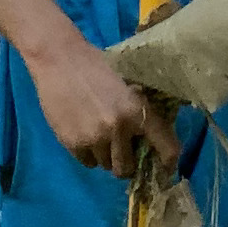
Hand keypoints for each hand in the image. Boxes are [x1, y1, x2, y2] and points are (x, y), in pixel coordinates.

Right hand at [26, 24, 172, 179]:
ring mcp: (94, 138)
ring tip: (98, 135)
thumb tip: (150, 139)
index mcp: (138, 111)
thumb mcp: (128, 84)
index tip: (164, 168)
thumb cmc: (96, 66)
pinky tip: (83, 133)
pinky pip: (87, 162)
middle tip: (121, 151)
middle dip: (125, 162)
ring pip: (105, 165)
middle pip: (127, 168)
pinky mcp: (72, 143)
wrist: (58, 58)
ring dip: (105, 156)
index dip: (168, 163)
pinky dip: (88, 153)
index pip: (167, 149)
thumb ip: (139, 112)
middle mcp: (118, 129)